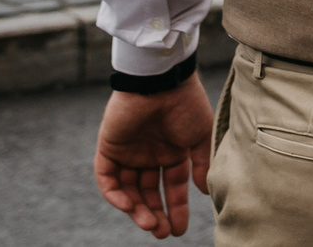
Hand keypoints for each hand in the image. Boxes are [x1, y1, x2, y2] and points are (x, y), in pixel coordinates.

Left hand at [95, 76, 214, 237]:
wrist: (161, 82)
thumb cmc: (186, 104)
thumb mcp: (200, 137)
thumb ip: (201, 164)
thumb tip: (205, 192)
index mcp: (172, 152)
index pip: (172, 187)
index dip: (176, 208)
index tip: (180, 230)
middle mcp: (149, 155)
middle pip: (149, 194)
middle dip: (156, 214)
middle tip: (162, 232)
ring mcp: (128, 153)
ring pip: (129, 190)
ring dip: (137, 210)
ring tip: (150, 224)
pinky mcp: (109, 149)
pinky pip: (107, 178)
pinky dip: (115, 195)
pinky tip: (129, 206)